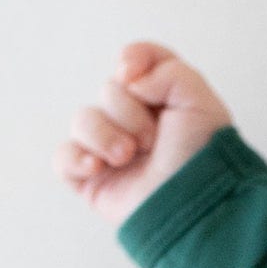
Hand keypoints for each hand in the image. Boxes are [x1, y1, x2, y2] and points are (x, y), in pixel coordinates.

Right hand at [55, 41, 235, 225]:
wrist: (194, 206)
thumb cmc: (204, 159)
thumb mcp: (199, 99)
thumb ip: (165, 67)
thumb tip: (127, 79)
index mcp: (162, 102)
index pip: (135, 62)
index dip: (133, 61)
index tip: (135, 77)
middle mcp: (135, 124)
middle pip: (108, 90)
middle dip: (128, 112)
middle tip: (153, 141)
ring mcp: (112, 152)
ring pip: (82, 120)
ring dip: (105, 135)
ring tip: (128, 156)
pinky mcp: (93, 181)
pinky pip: (63, 158)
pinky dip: (76, 158)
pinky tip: (98, 167)